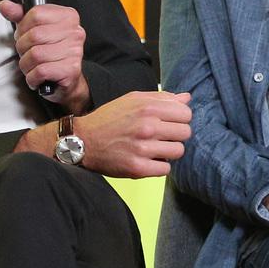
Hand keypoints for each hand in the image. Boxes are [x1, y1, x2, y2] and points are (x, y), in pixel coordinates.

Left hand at [0, 0, 89, 109]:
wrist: (66, 78)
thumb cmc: (50, 51)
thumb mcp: (34, 29)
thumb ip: (19, 16)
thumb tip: (5, 6)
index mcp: (68, 16)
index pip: (36, 14)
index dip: (23, 27)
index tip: (26, 35)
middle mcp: (75, 32)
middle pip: (34, 35)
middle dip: (23, 48)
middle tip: (28, 53)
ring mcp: (74, 51)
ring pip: (36, 55)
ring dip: (27, 65)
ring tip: (33, 66)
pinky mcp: (71, 70)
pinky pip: (41, 71)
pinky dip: (33, 77)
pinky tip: (38, 76)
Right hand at [70, 91, 191, 177]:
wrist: (81, 140)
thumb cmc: (109, 118)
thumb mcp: (133, 100)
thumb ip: (161, 98)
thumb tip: (187, 98)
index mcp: (148, 108)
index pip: (186, 114)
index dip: (179, 118)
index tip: (168, 122)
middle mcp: (147, 127)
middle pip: (185, 133)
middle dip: (175, 135)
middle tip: (161, 136)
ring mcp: (142, 148)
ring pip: (178, 151)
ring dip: (168, 151)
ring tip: (154, 148)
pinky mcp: (137, 167)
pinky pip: (166, 169)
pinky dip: (158, 166)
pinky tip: (147, 159)